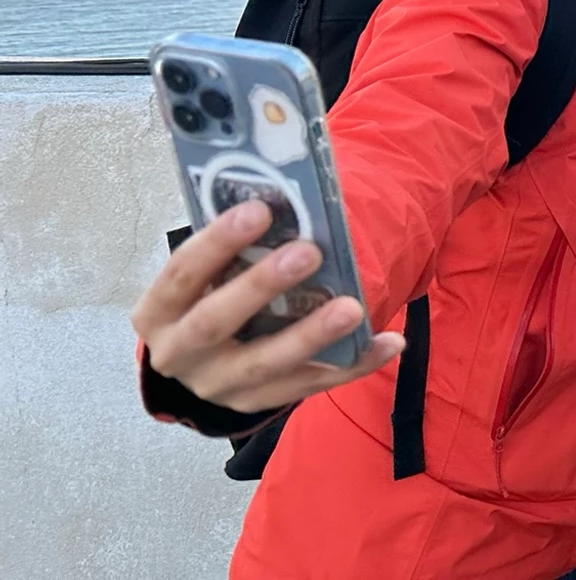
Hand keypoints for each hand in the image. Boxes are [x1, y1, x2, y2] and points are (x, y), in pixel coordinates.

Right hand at [131, 200, 404, 413]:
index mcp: (158, 312)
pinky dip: (352, 363)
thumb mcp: (204, 276)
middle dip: (261, 285)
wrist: (199, 364)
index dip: (217, 242)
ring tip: (353, 307)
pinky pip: (309, 385)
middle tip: (308, 252)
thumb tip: (288, 199)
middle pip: (215, 322)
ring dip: (311, 334)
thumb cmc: (208, 296)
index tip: (259, 210)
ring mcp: (218, 385)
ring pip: (265, 363)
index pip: (181, 274)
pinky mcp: (256, 403)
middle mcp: (179, 354)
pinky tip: (389, 342)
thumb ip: (233, 249)